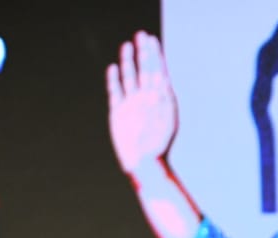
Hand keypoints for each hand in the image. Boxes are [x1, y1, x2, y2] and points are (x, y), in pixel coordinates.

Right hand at [106, 32, 178, 175]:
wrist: (145, 163)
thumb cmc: (158, 144)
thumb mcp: (163, 118)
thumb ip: (162, 98)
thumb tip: (161, 78)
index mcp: (160, 100)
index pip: (158, 71)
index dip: (156, 55)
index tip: (153, 40)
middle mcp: (146, 100)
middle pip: (144, 71)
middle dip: (143, 53)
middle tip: (141, 35)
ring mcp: (132, 105)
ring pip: (129, 78)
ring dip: (128, 62)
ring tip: (127, 45)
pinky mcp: (119, 113)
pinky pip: (116, 92)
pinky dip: (114, 80)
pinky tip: (113, 68)